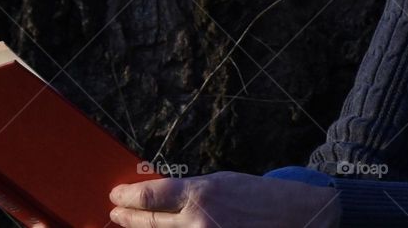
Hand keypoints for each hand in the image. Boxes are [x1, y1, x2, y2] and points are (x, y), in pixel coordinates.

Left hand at [108, 170, 340, 227]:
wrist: (292, 215)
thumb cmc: (255, 195)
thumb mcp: (220, 182)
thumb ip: (188, 192)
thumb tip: (158, 197)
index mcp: (201, 194)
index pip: (152, 196)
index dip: (128, 196)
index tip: (116, 195)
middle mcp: (198, 221)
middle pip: (150, 223)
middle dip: (128, 217)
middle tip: (115, 212)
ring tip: (128, 225)